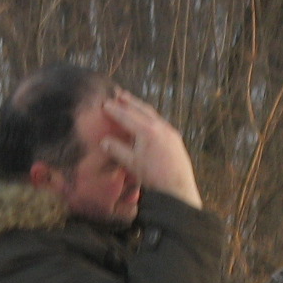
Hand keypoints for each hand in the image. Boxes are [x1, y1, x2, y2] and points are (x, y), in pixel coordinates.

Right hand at [100, 90, 202, 208]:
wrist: (178, 188)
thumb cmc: (154, 177)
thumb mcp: (131, 163)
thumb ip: (117, 150)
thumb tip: (105, 141)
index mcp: (147, 130)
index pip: (126, 116)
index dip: (114, 110)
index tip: (105, 104)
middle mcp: (160, 127)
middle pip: (141, 109)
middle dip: (129, 101)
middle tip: (119, 93)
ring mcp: (170, 131)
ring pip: (153, 114)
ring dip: (141, 107)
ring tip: (132, 103)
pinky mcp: (176, 138)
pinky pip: (161, 122)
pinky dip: (151, 117)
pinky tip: (148, 120)